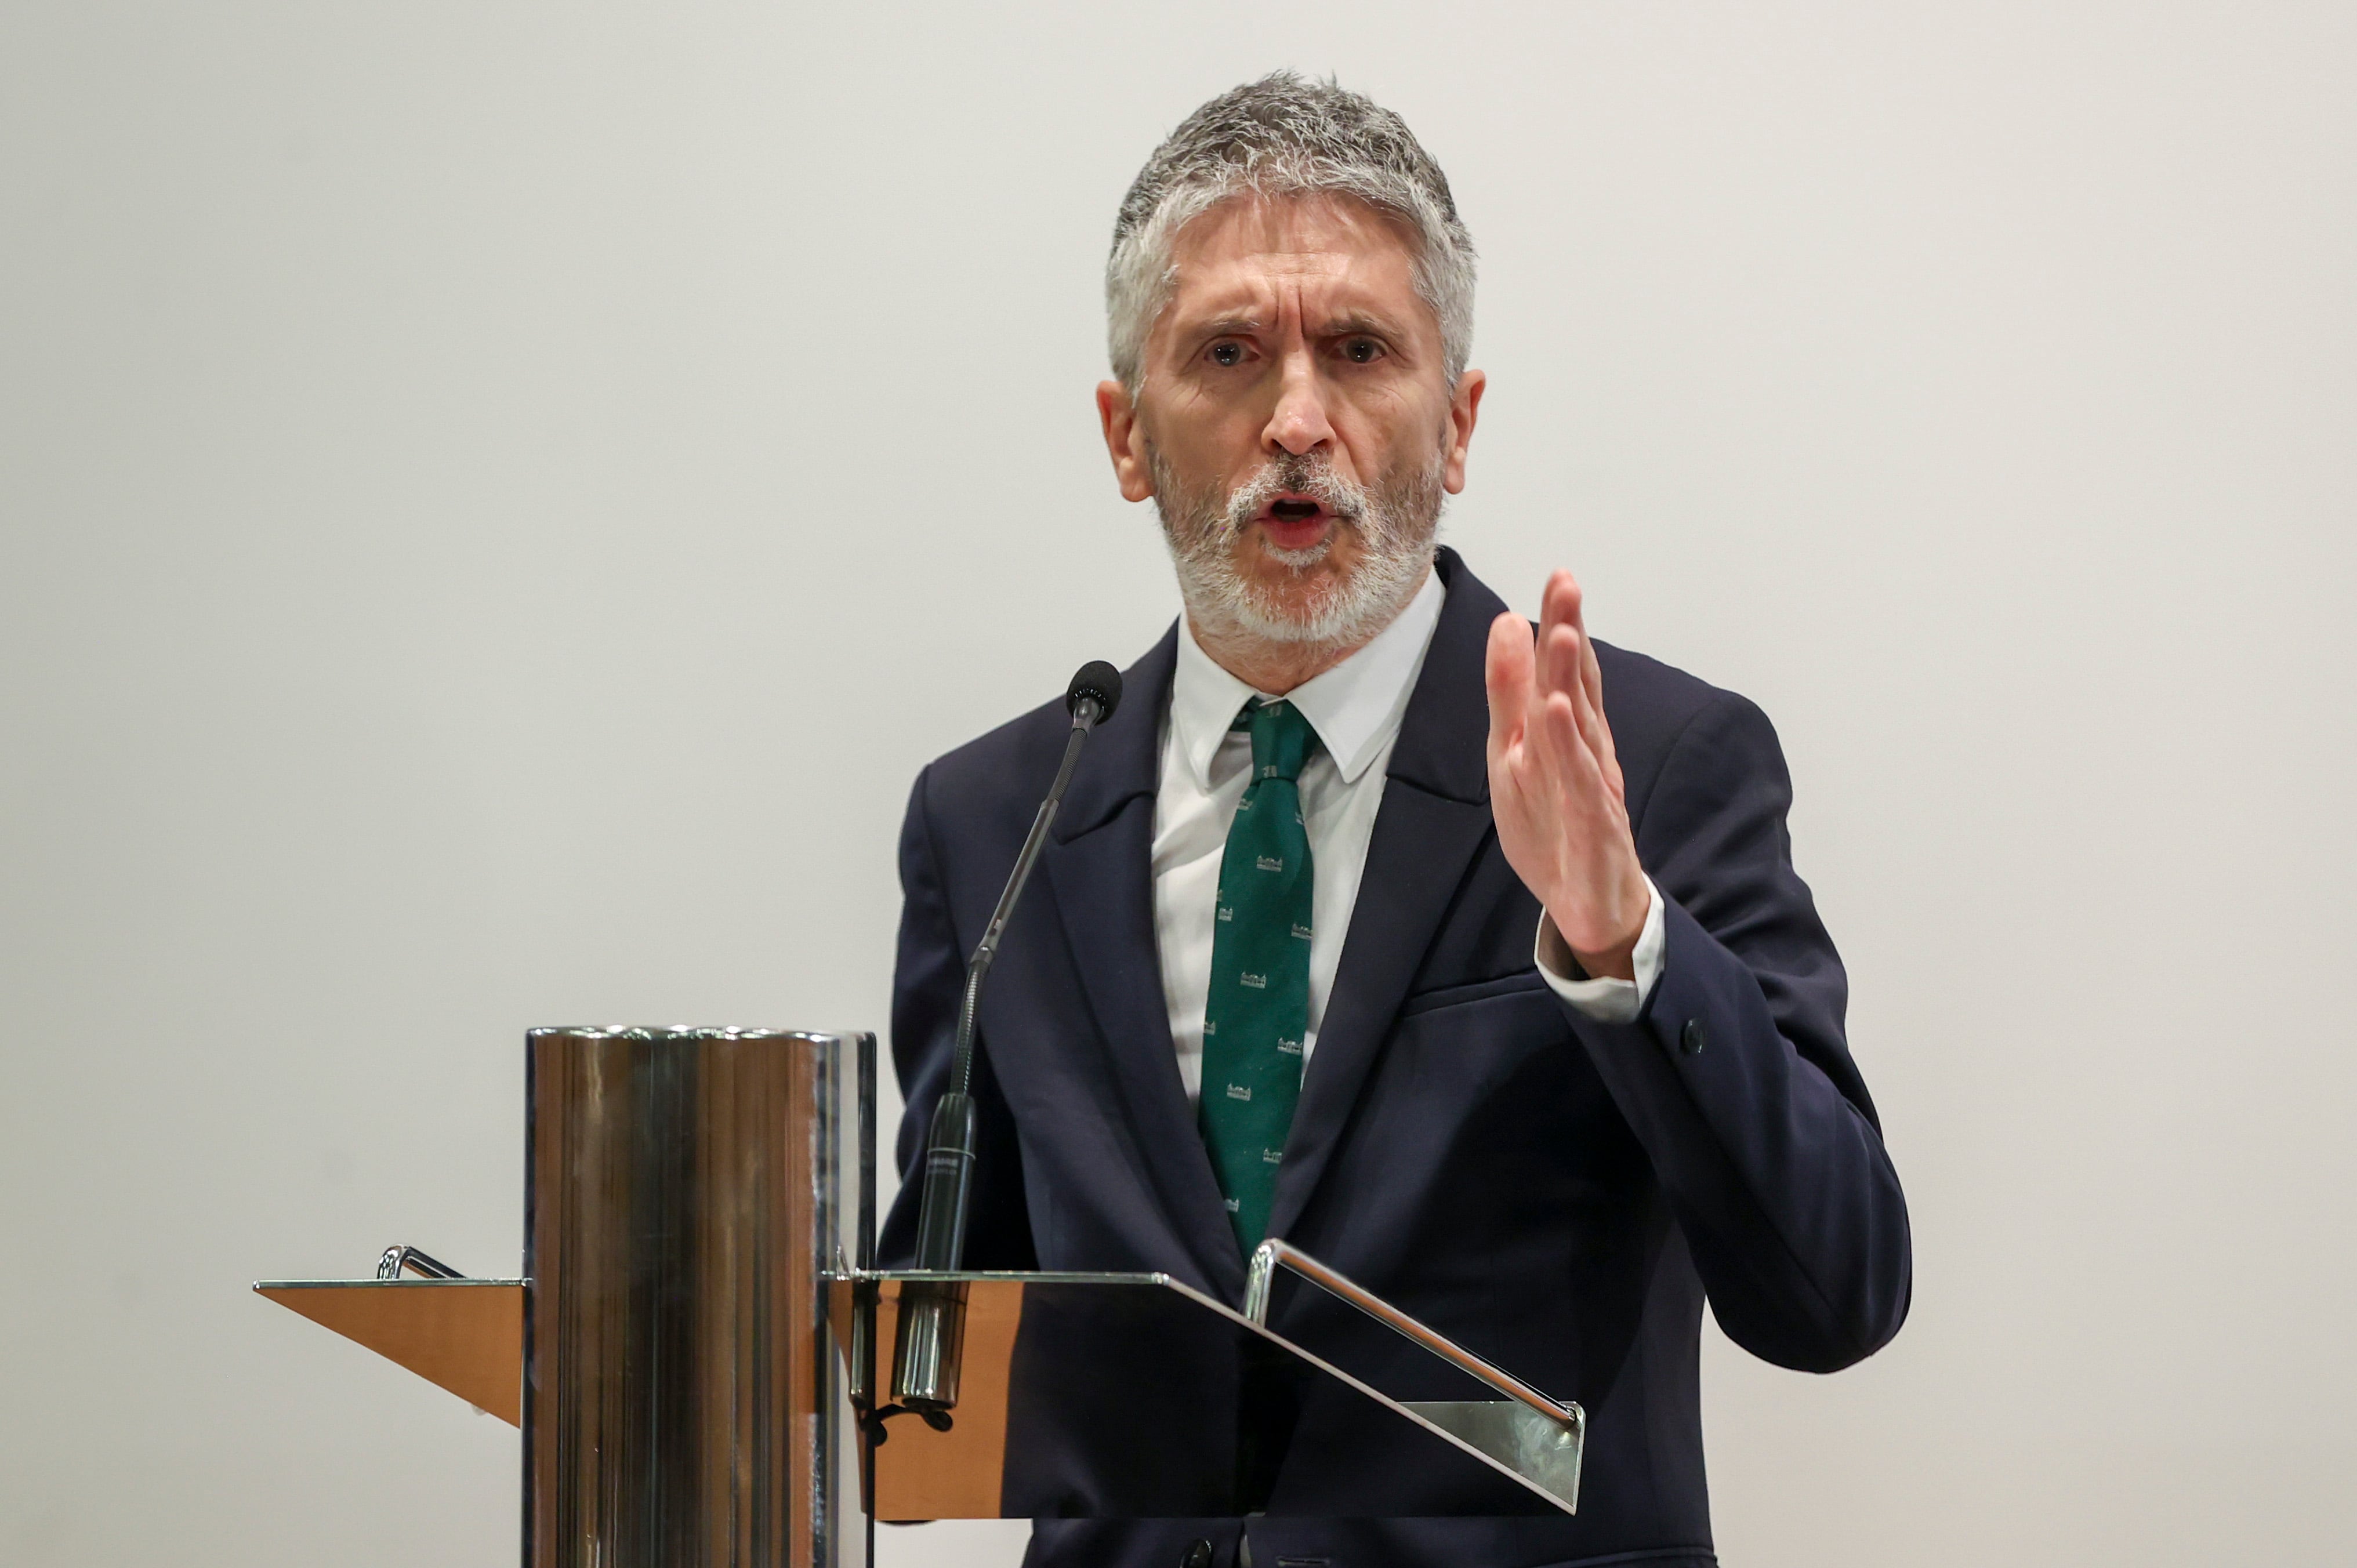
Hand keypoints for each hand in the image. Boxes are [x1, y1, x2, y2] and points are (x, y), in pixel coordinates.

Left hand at [1484, 572, 1649, 978]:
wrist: (1590, 904)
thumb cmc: (1556, 824)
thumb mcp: (1516, 752)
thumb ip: (1512, 691)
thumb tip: (1509, 622)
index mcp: (1568, 732)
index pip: (1567, 671)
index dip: (1564, 623)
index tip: (1560, 574)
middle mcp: (1585, 751)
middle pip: (1576, 686)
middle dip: (1571, 634)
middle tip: (1566, 582)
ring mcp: (1591, 787)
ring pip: (1579, 727)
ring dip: (1572, 681)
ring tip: (1563, 635)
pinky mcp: (1592, 825)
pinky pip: (1579, 782)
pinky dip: (1569, 749)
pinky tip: (1559, 715)